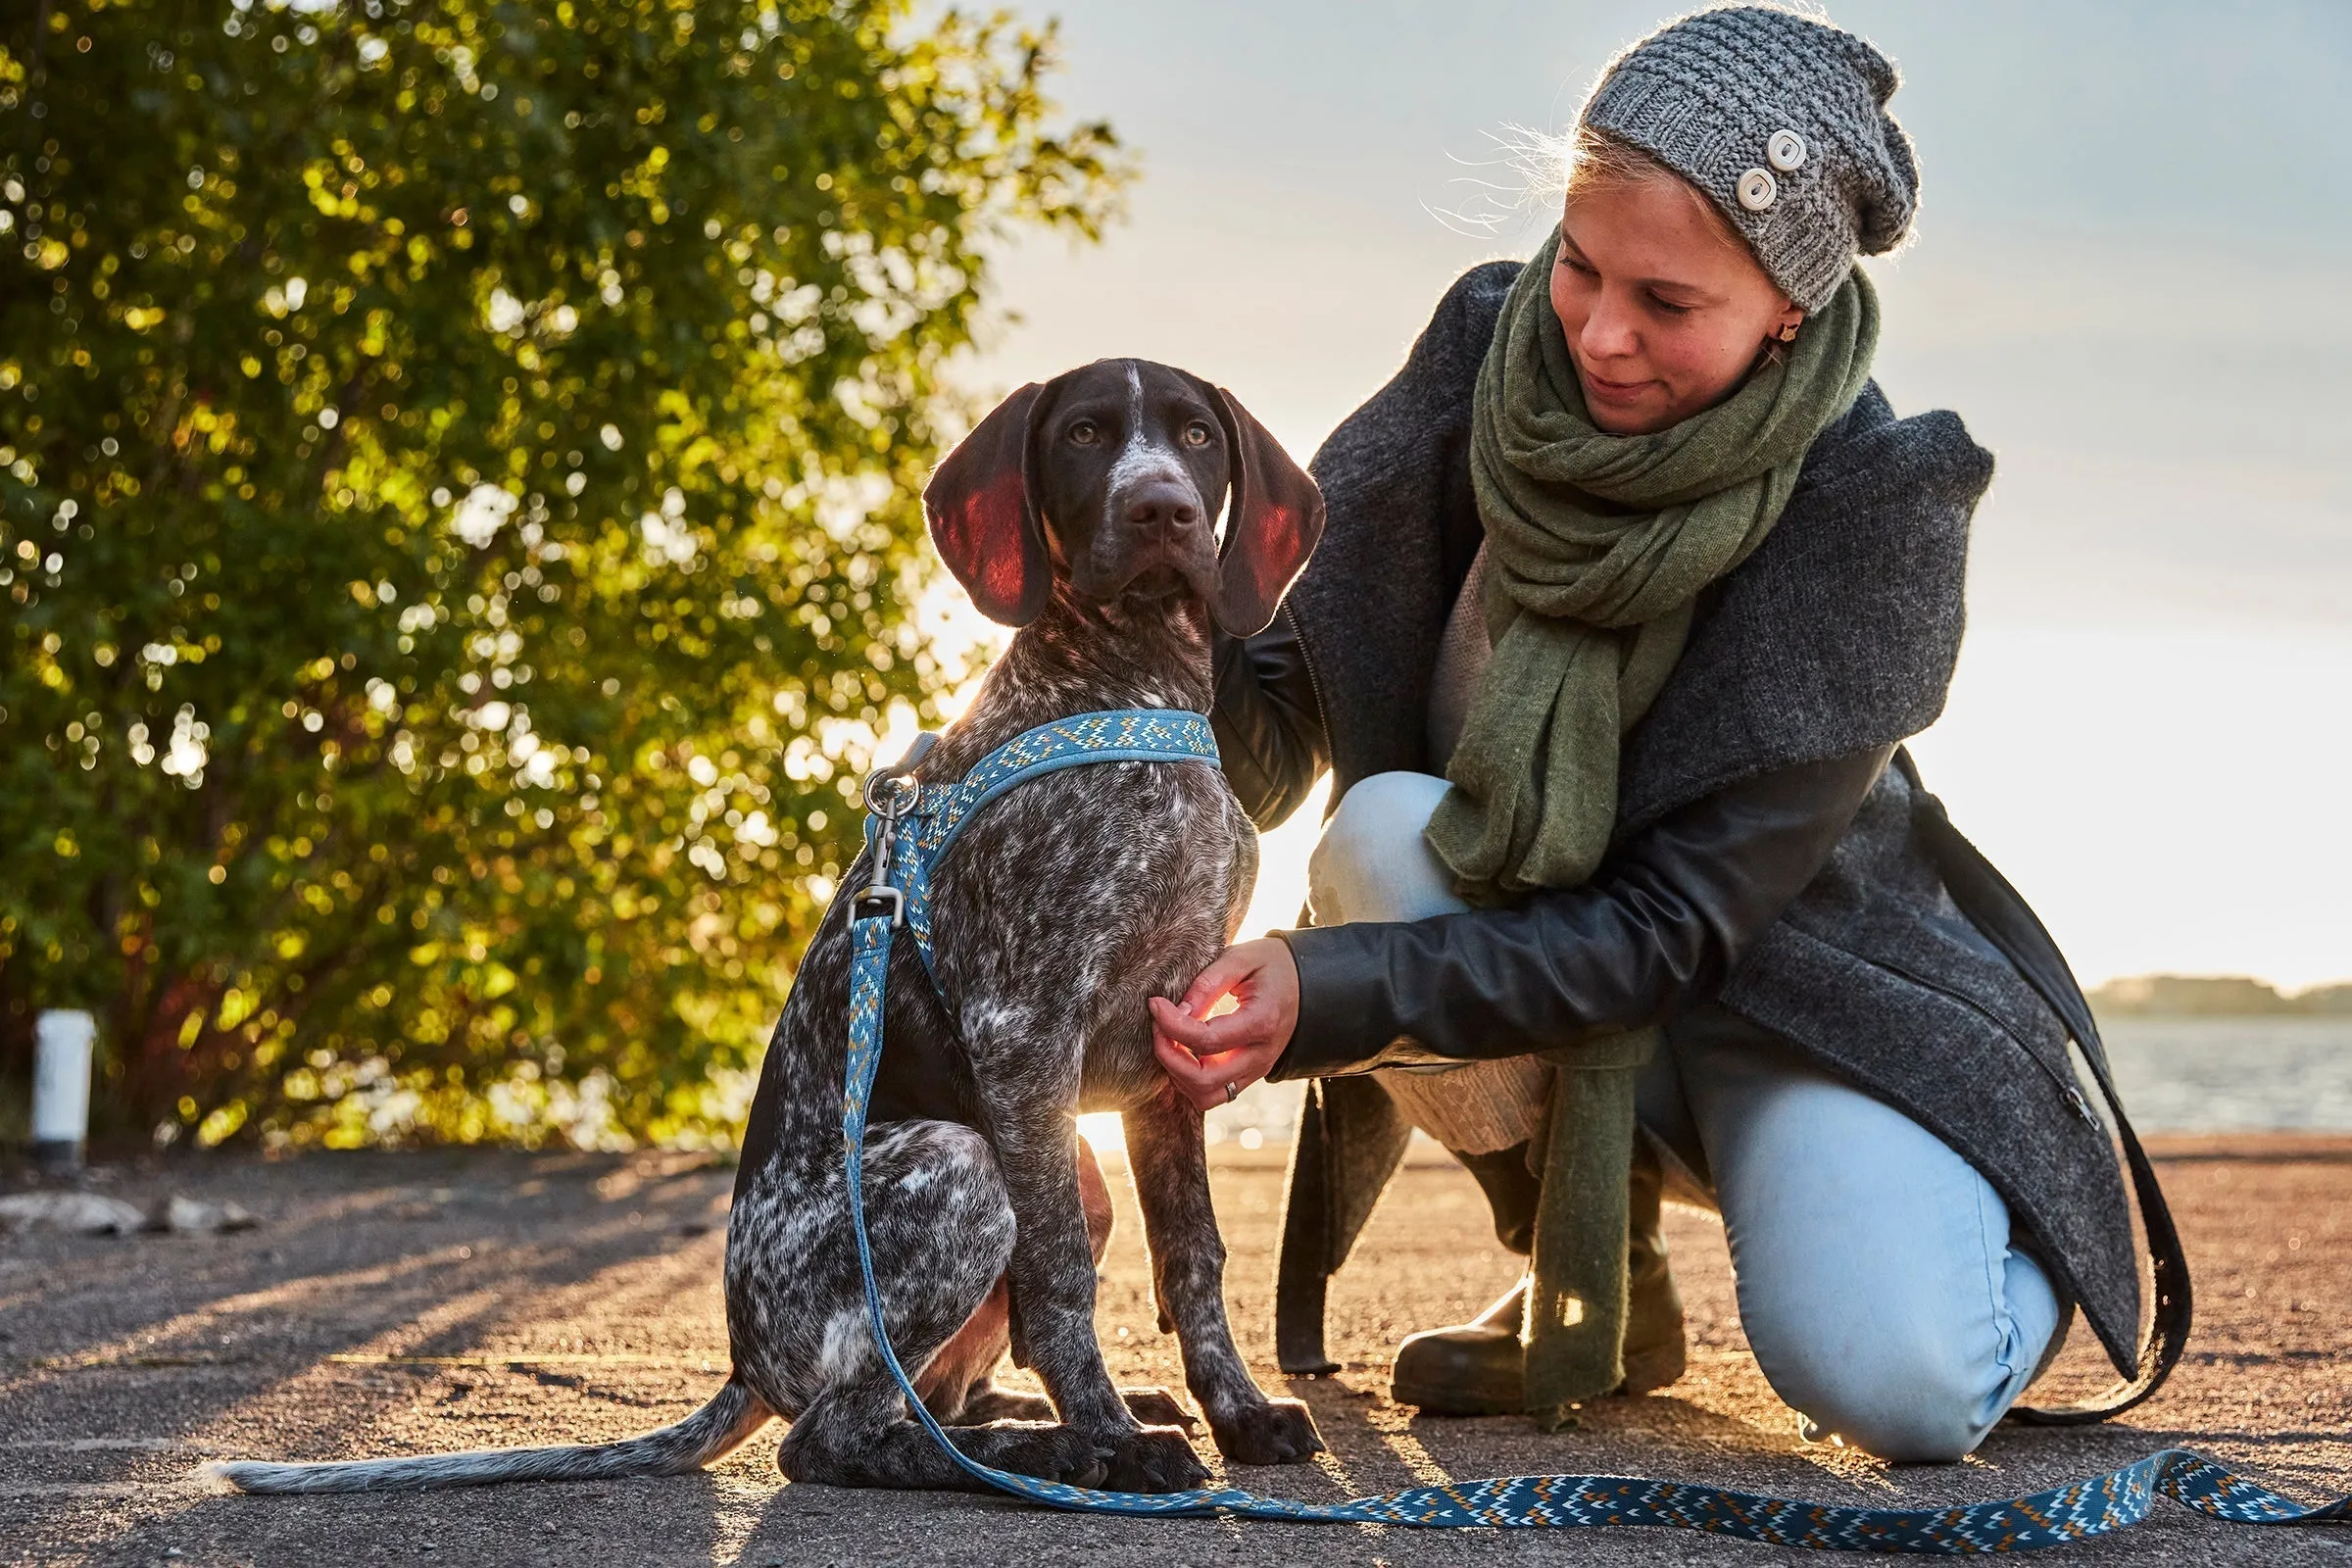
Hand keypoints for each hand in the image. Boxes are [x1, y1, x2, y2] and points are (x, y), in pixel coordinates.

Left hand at [1149, 937, 1299, 1111]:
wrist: (1306, 983)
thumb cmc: (1271, 965)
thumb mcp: (1241, 958)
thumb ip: (1207, 984)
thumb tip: (1175, 1012)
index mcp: (1262, 1022)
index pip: (1206, 1041)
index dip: (1171, 1025)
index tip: (1155, 1004)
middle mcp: (1261, 1055)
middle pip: (1203, 1079)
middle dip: (1169, 1057)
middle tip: (1158, 1027)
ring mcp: (1256, 1070)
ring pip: (1206, 1096)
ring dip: (1178, 1073)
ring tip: (1169, 1040)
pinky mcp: (1249, 1076)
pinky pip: (1212, 1094)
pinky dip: (1189, 1080)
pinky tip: (1183, 1051)